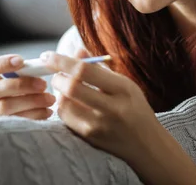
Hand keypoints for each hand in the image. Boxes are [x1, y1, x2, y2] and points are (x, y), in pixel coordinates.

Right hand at [0, 54, 56, 119]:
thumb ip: (24, 78)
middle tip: (44, 84)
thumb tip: (42, 67)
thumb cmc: (24, 105)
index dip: (1, 63)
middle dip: (21, 84)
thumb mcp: (19, 91)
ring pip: (5, 107)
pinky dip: (34, 116)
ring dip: (31, 101)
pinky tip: (47, 112)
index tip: (21, 60)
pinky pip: (14, 123)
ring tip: (50, 99)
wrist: (19, 138)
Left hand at [41, 50, 161, 165]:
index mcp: (122, 89)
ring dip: (59, 93)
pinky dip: (64, 107)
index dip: (62, 61)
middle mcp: (111, 108)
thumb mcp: (124, 84)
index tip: (48, 55)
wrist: (146, 144)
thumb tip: (76, 51)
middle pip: (71, 88)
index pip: (85, 71)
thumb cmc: (135, 108)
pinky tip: (71, 103)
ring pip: (64, 105)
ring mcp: (99, 126)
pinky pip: (66, 119)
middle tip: (57, 73)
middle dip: (57, 77)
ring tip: (66, 88)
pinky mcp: (90, 138)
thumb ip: (99, 68)